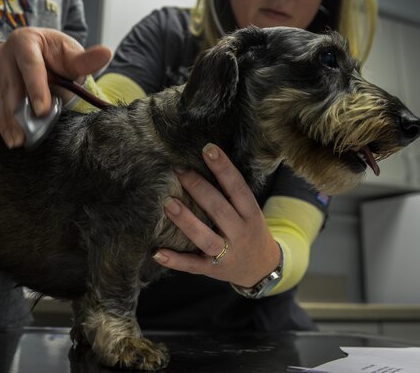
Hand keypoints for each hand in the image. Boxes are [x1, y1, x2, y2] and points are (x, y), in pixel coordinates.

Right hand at [0, 27, 110, 147]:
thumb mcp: (74, 57)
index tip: (42, 110)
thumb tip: (106, 54)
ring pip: (2, 97)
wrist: (44, 56)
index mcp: (26, 40)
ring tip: (17, 140)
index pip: (30, 65)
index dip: (35, 88)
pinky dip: (4, 122)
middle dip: (19, 111)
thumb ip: (87, 60)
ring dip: (8, 121)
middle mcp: (6, 52)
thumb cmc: (60, 56)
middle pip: (12, 84)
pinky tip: (11, 137)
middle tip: (27, 133)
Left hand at [154, 143, 279, 287]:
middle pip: (219, 209)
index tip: (208, 149)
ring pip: (205, 238)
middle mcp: (240, 233)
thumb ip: (230, 193)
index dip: (224, 168)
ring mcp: (226, 253)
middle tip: (178, 170)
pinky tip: (158, 252)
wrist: (262, 268)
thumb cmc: (248, 230)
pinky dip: (175, 260)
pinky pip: (192, 265)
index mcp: (250, 214)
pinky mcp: (211, 269)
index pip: (238, 188)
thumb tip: (204, 158)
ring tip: (168, 203)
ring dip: (186, 221)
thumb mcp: (249, 211)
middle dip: (198, 188)